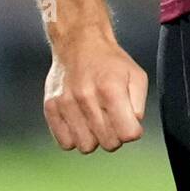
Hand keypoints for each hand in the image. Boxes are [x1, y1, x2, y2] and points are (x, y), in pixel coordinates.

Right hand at [44, 36, 147, 152]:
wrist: (79, 43)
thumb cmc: (109, 62)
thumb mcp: (136, 75)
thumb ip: (139, 104)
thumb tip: (133, 126)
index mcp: (111, 90)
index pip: (128, 134)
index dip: (133, 131)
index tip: (129, 122)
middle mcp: (87, 98)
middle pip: (109, 144)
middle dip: (115, 135)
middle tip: (112, 119)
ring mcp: (66, 104)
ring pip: (86, 147)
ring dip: (94, 138)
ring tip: (95, 120)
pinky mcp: (50, 108)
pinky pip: (66, 143)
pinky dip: (74, 137)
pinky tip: (80, 122)